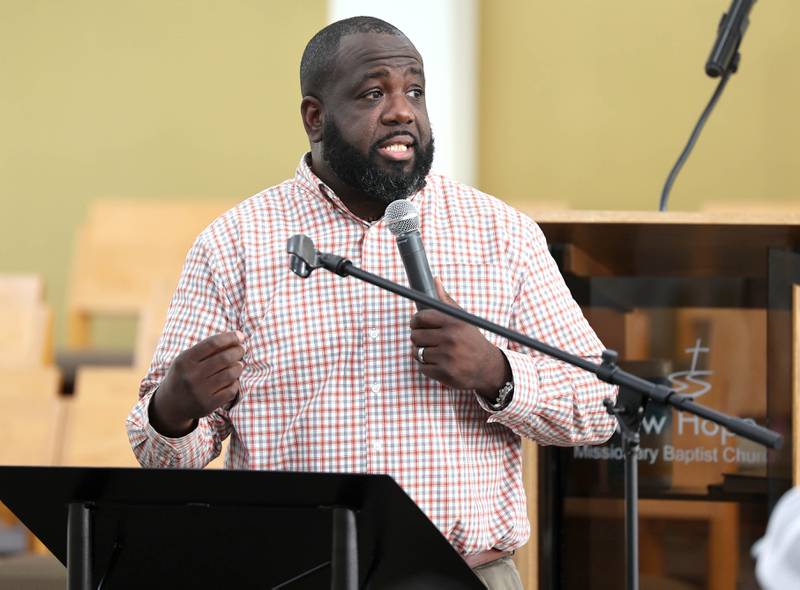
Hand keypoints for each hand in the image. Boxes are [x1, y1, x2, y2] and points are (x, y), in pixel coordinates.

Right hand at [149, 331, 244, 436]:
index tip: (240, 336)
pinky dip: (236, 383)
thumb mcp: (186, 359)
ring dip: (239, 367)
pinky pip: (231, 391)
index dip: (230, 338)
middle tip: (241, 350)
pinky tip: (233, 380)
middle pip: (224, 358)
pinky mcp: (208, 405)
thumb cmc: (183, 375)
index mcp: (185, 360)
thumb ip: (206, 349)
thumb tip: (236, 337)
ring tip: (239, 365)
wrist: (169, 405)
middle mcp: (191, 375)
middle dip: (237, 351)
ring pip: (230, 374)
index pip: (212, 343)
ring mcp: (199, 391)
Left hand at [409, 279, 509, 398]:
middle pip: (415, 336)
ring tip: (433, 353)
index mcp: (454, 323)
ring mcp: (448, 357)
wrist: (488, 367)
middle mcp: (451, 339)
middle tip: (426, 340)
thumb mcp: (462, 319)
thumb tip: (435, 279)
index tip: (416, 324)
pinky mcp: (445, 373)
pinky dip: (426, 367)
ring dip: (421, 353)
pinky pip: (422, 368)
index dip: (415, 321)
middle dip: (418, 338)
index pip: (421, 317)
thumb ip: (446, 300)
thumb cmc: (472, 340)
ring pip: (416, 352)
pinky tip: (438, 364)